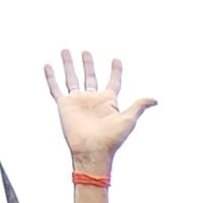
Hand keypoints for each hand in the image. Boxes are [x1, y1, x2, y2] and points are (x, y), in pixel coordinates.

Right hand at [44, 50, 155, 170]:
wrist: (92, 152)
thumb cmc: (111, 139)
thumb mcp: (128, 120)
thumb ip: (139, 106)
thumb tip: (155, 100)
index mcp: (108, 101)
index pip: (112, 82)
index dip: (115, 71)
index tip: (116, 59)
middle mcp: (92, 99)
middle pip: (90, 77)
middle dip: (88, 64)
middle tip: (86, 52)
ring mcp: (78, 101)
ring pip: (72, 78)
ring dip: (69, 65)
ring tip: (66, 50)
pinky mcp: (64, 105)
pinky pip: (55, 88)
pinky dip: (51, 77)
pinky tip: (48, 65)